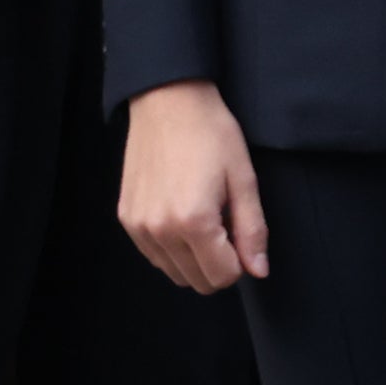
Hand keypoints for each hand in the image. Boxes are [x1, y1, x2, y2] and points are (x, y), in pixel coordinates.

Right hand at [120, 81, 268, 292]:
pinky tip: (182, 216)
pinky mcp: (126, 219)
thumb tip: (258, 271)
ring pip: (174, 273)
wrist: (168, 102)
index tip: (241, 234)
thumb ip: (253, 230)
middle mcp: (160, 230)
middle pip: (197, 282)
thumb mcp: (244, 180)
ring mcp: (138, 226)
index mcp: (194, 222)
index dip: (240, 262)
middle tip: (225, 226)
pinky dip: (172, 248)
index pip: (223, 277)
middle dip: (218, 264)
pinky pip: (154, 256)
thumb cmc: (211, 134)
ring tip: (203, 217)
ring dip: (194, 258)